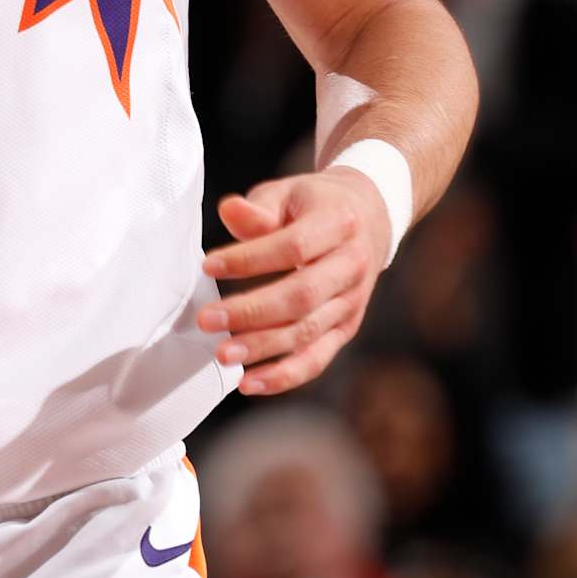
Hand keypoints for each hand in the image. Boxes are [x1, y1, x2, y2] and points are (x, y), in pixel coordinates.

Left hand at [198, 168, 388, 395]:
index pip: (293, 246)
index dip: (250, 258)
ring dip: (262, 347)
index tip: (208, 265)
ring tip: (223, 355)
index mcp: (338, 224)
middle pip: (302, 296)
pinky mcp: (346, 328)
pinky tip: (250, 383)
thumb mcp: (288, 194)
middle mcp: (352, 265)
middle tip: (207, 321)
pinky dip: (284, 375)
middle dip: (251, 312)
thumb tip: (230, 212)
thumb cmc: (315, 206)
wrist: (369, 219)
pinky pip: (317, 358)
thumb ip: (259, 208)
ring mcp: (352, 301)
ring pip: (307, 331)